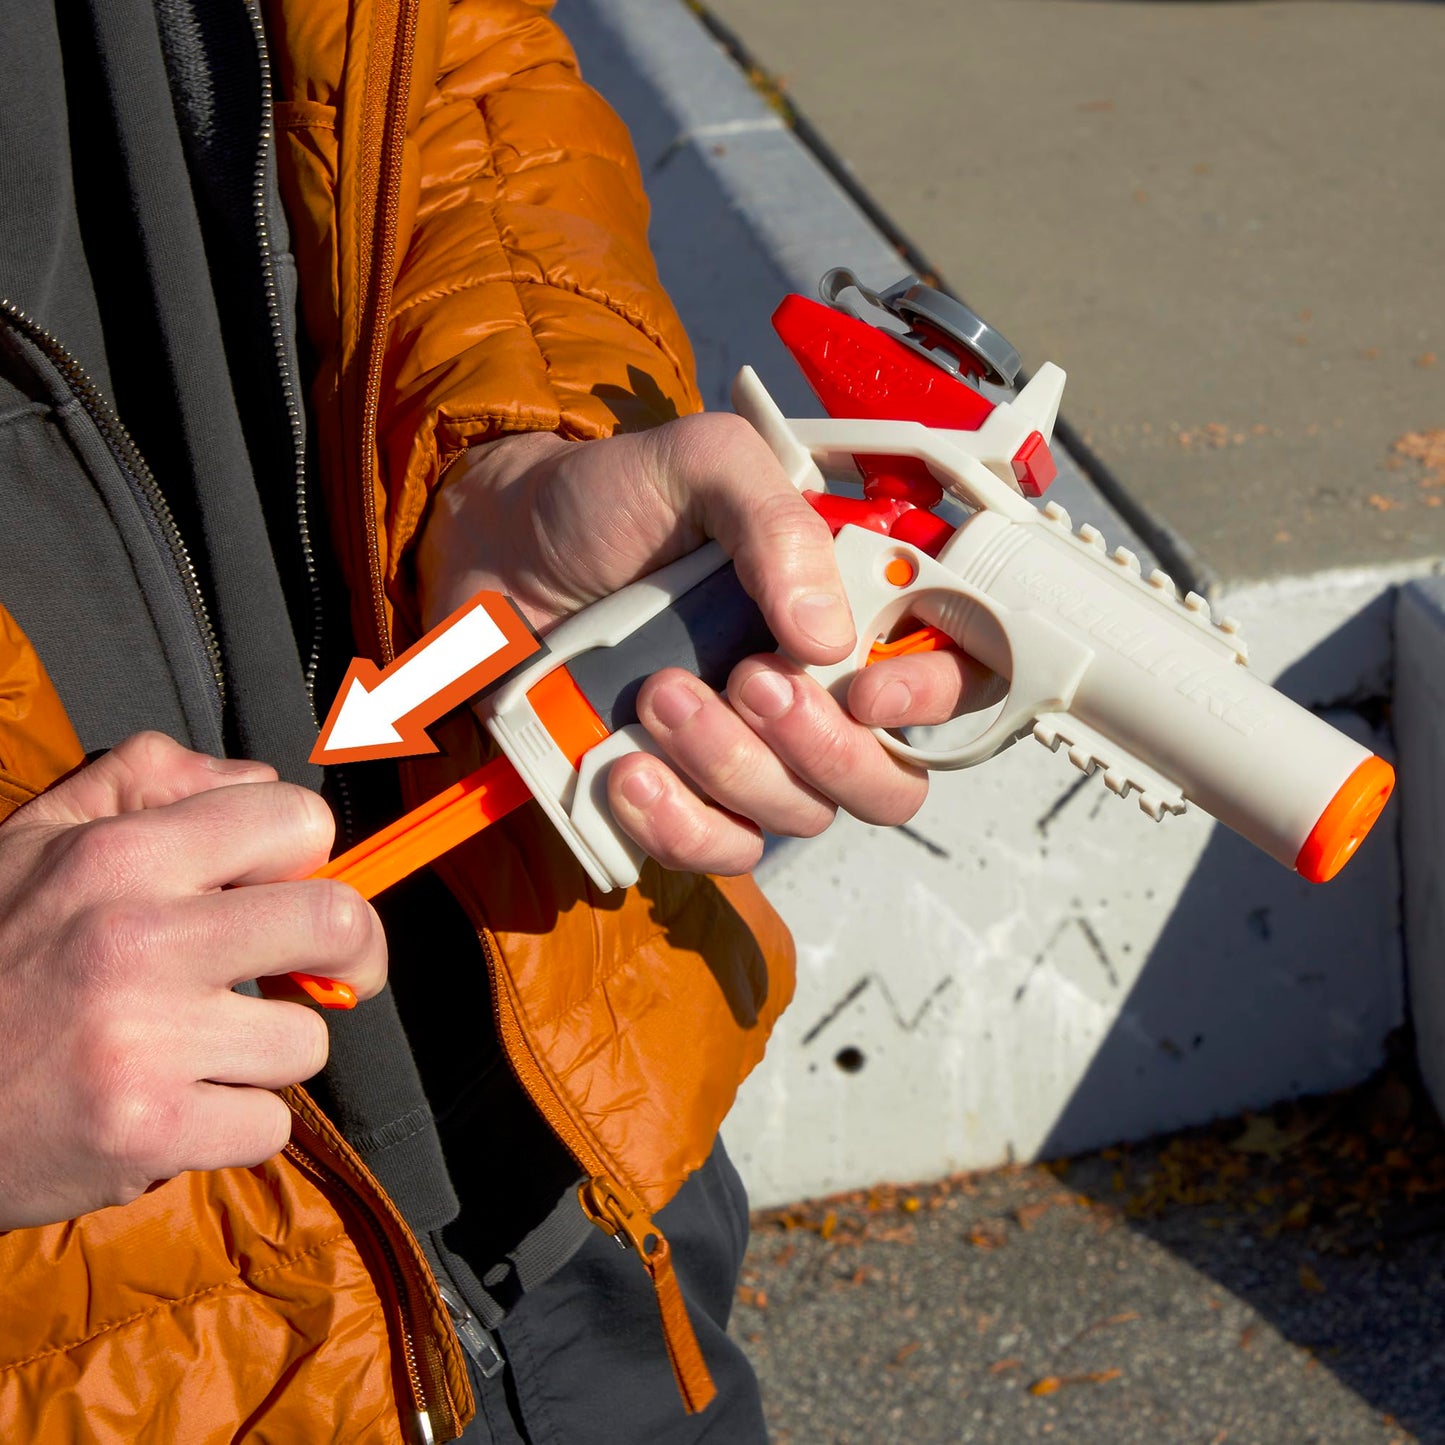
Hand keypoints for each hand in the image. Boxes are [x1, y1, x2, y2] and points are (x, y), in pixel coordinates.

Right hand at [0, 732, 387, 1229]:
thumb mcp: (31, 840)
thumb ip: (146, 783)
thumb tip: (259, 782)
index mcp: (119, 855)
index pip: (298, 822)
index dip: (311, 859)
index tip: (296, 891)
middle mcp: (137, 937)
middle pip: (340, 924)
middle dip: (349, 953)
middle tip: (322, 973)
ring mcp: (143, 1040)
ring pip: (305, 1041)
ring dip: (264, 1054)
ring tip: (192, 1050)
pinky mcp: (144, 1132)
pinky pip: (267, 1126)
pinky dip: (228, 1127)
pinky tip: (168, 1110)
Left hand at [417, 416, 977, 873]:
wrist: (497, 545)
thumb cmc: (610, 500)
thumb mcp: (702, 465)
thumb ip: (777, 521)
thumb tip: (828, 639)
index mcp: (844, 612)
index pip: (951, 681)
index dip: (933, 699)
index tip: (866, 684)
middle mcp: (814, 694)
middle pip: (887, 781)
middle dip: (823, 746)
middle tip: (747, 679)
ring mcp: (747, 757)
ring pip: (797, 816)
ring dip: (731, 764)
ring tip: (659, 693)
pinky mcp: (676, 800)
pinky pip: (717, 850)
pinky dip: (679, 823)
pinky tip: (627, 769)